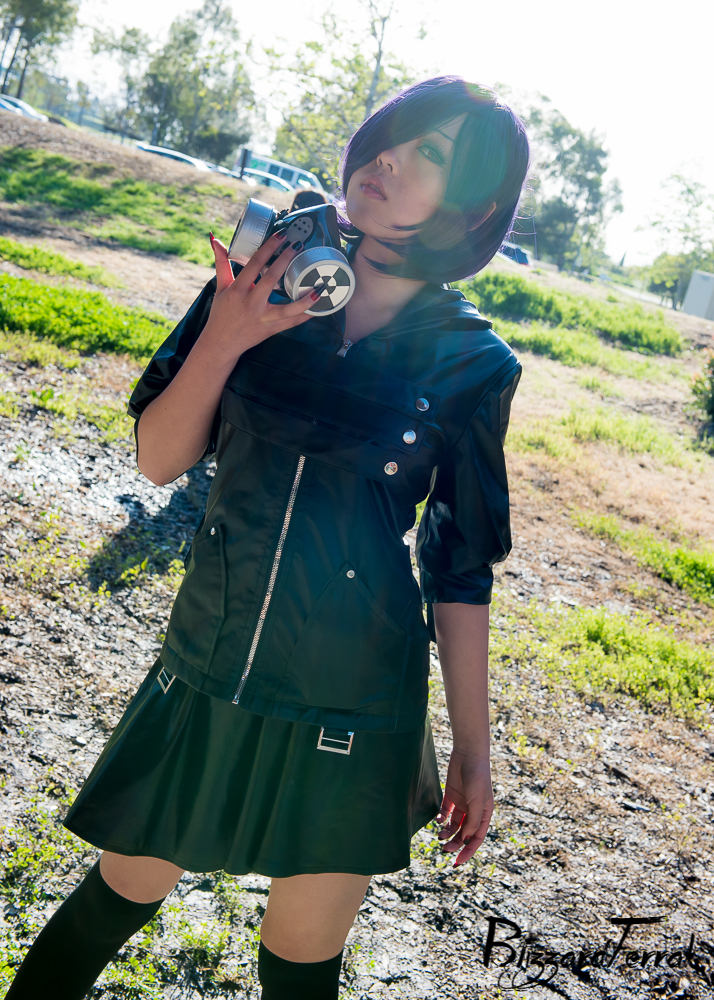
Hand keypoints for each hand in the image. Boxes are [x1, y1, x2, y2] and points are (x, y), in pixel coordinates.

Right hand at [201, 231, 320, 359]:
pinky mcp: (272, 329)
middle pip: (271, 280)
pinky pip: (293, 323)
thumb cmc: (222, 313)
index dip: (268, 247)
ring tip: (320, 286)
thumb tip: (216, 240)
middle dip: (286, 261)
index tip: (281, 234)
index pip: (254, 264)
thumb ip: (221, 263)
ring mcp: (263, 318)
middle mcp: (251, 304)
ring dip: (305, 299)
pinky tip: (320, 306)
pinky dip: (307, 315)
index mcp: (238, 290)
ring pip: (287, 309)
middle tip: (299, 245)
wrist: (222, 343)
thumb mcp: (221, 287)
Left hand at [436, 751, 493, 866]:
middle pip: (463, 833)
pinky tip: (438, 820)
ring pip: (454, 824)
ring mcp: (462, 803)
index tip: (457, 861)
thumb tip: (466, 839)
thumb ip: (473, 821)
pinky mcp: (451, 795)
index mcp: (484, 814)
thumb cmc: (477, 777)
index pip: (476, 838)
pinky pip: (445, 811)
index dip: (468, 851)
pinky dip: (441, 818)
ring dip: (447, 832)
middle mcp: (473, 811)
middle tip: (443, 849)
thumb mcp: (478, 801)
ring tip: (439, 836)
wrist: (468, 754)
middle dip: (455, 843)